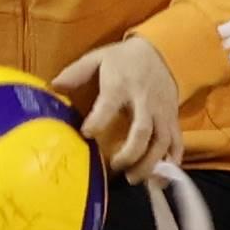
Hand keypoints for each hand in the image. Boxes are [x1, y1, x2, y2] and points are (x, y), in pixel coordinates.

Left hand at [54, 33, 189, 177]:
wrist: (160, 50)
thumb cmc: (123, 59)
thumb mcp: (97, 58)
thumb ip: (76, 73)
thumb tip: (52, 86)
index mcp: (120, 85)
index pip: (108, 104)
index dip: (97, 121)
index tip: (86, 133)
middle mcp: (144, 100)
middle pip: (141, 131)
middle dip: (129, 154)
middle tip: (116, 167)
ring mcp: (162, 111)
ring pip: (161, 142)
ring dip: (149, 163)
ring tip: (133, 178)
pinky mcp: (173, 118)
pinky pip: (176, 143)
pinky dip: (172, 162)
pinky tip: (160, 179)